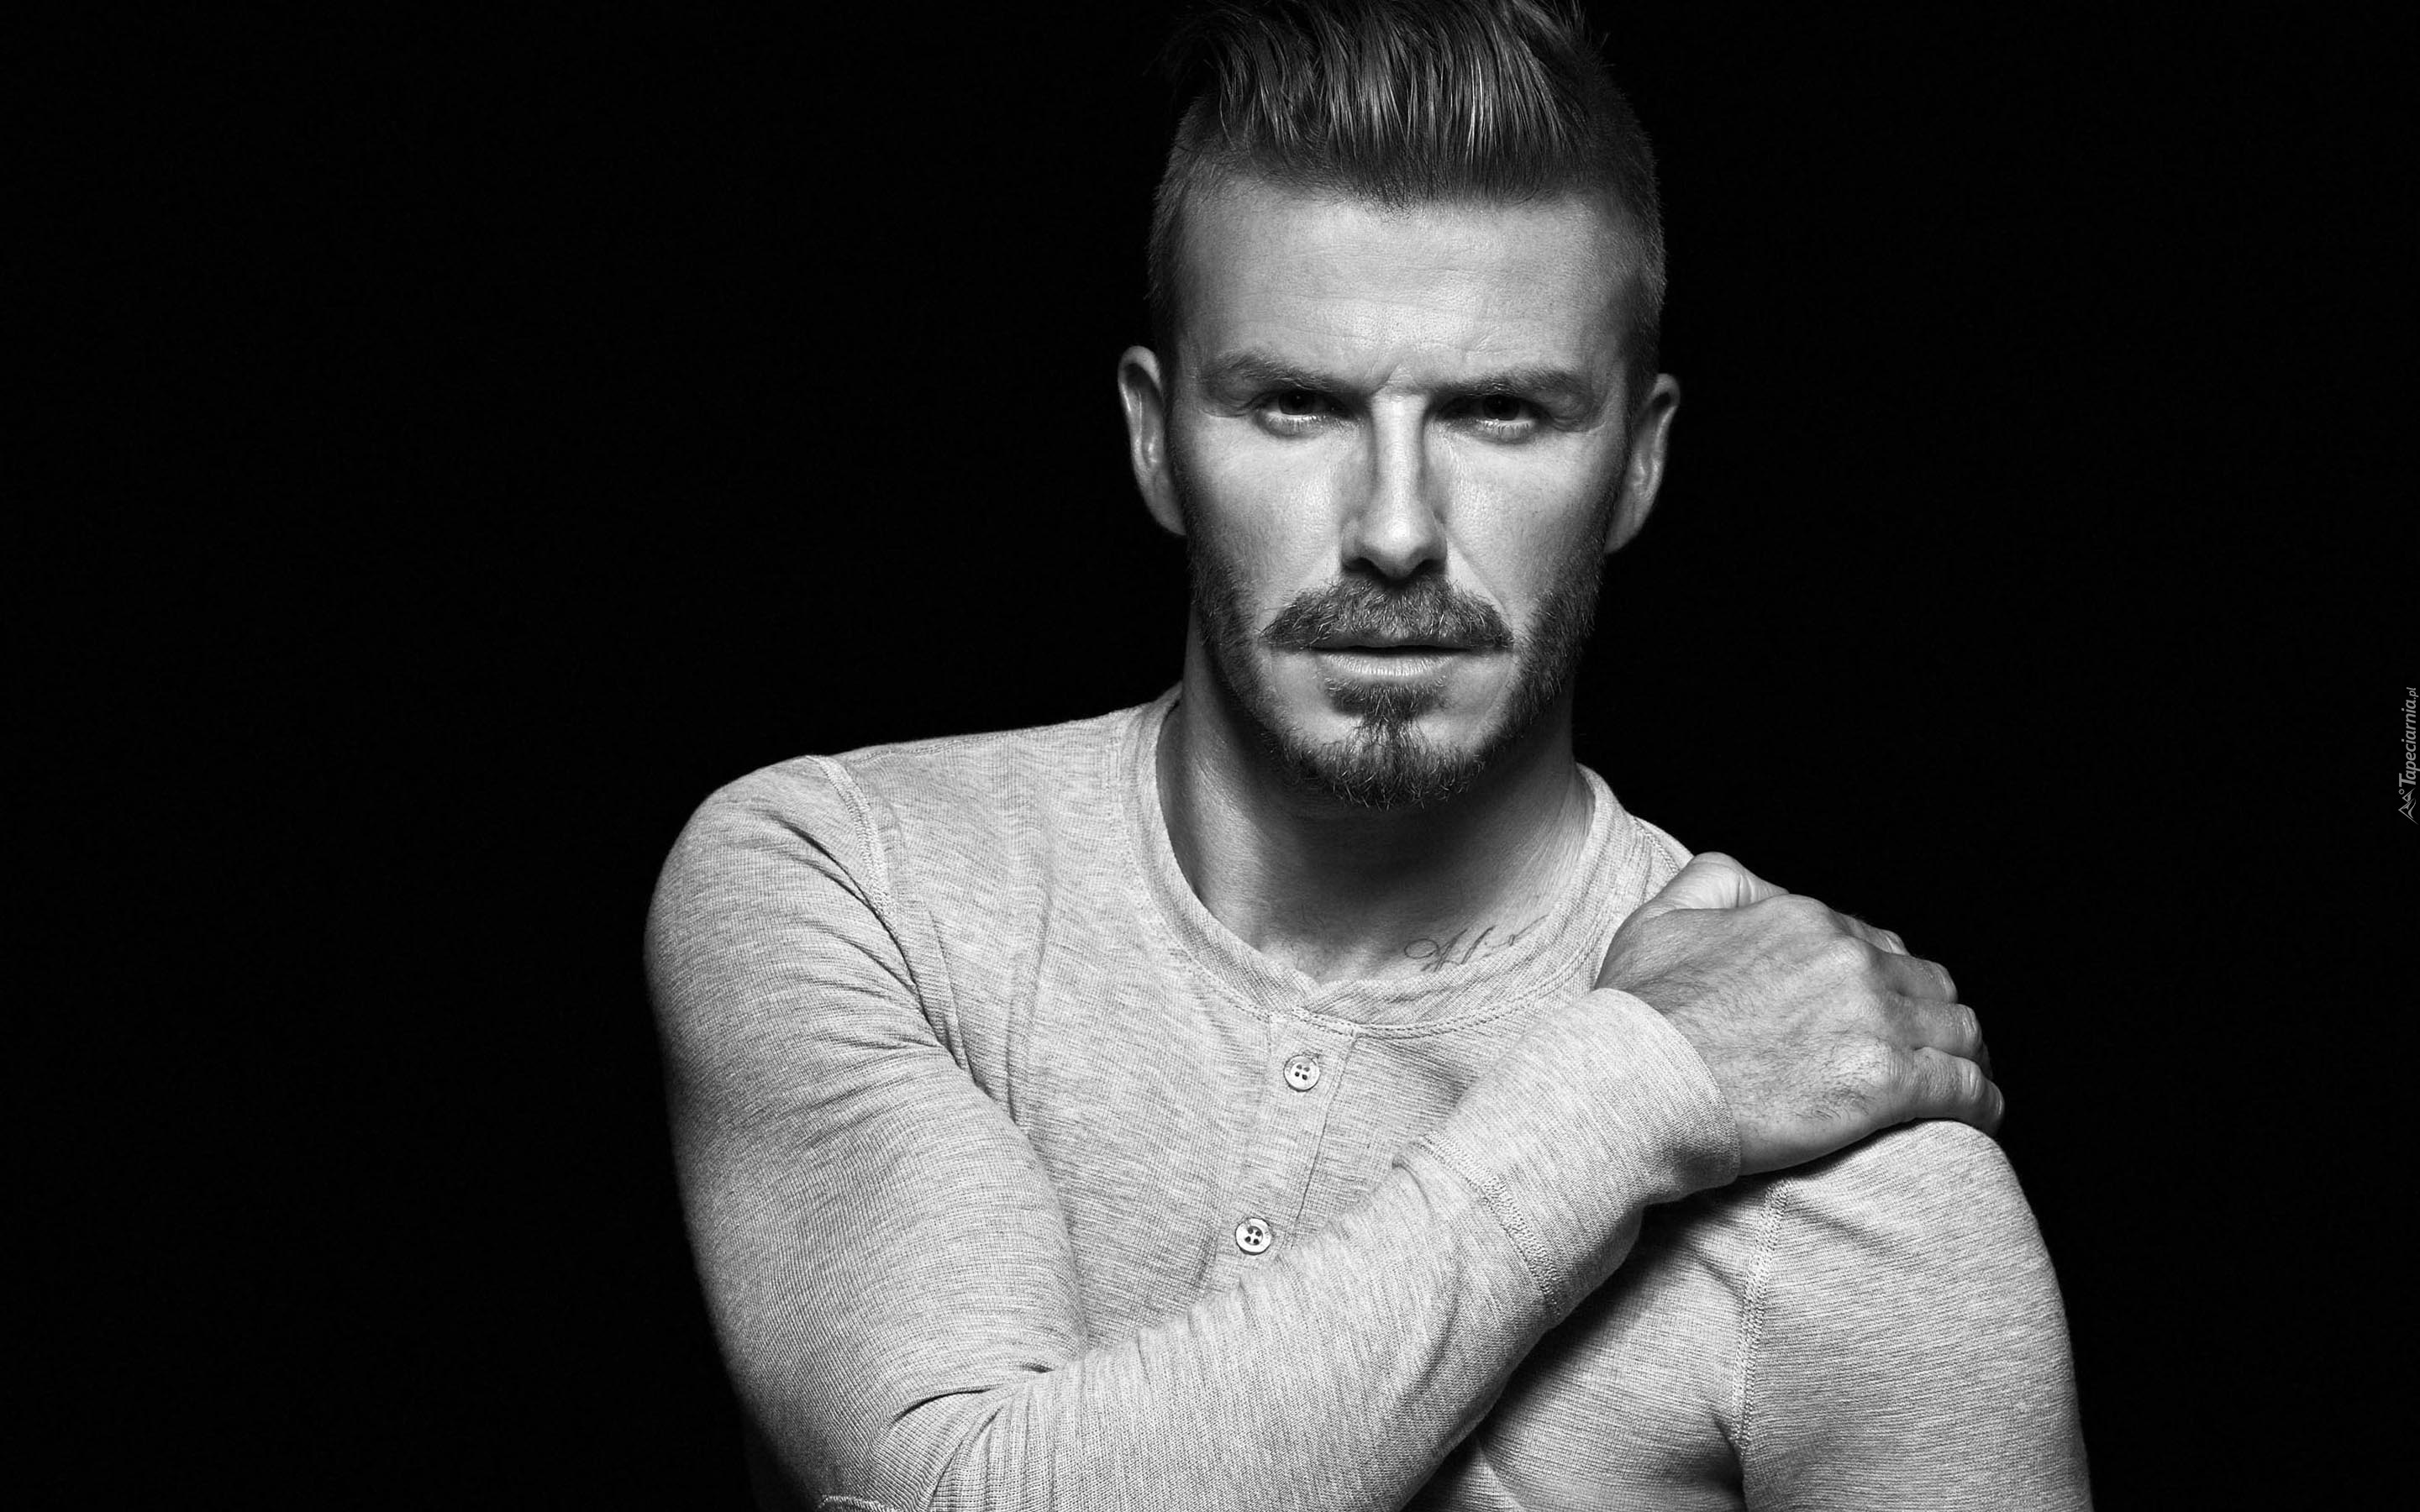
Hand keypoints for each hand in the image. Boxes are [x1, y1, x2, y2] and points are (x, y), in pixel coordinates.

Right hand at [1596, 853, 1998, 1174]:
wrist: (1636, 1088)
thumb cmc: (1638, 1018)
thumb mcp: (1658, 921)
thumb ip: (1713, 883)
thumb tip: (1756, 887)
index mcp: (1803, 920)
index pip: (1876, 944)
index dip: (1887, 982)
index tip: (1883, 1014)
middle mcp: (1847, 960)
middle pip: (1927, 984)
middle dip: (1934, 1016)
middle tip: (1932, 1051)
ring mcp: (1871, 1021)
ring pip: (1959, 1032)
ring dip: (1967, 1055)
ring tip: (1966, 1082)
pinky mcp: (1884, 1084)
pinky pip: (1965, 1087)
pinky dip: (1981, 1100)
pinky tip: (1981, 1115)